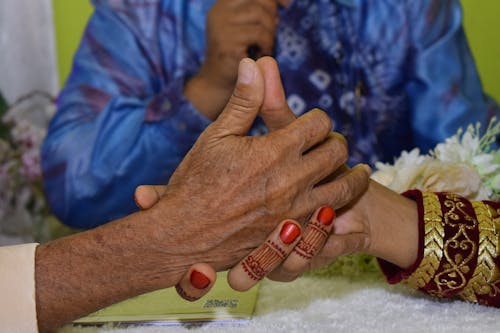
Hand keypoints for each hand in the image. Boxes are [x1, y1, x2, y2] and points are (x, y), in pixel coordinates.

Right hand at [136, 57, 370, 299]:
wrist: (183, 235)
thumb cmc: (195, 183)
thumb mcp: (216, 136)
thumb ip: (243, 101)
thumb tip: (254, 62)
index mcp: (275, 149)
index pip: (319, 122)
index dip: (317, 118)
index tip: (311, 122)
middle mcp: (292, 179)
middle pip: (337, 151)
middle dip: (335, 142)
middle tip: (329, 143)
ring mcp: (296, 210)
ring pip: (345, 187)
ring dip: (353, 176)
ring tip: (358, 172)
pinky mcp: (294, 235)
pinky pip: (332, 217)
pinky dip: (340, 205)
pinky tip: (337, 202)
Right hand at [184, 0, 290, 119]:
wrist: (218, 84)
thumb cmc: (238, 57)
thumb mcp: (250, 28)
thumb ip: (263, 13)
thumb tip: (286, 2)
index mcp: (224, 5)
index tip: (287, 5)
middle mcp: (220, 11)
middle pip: (261, 1)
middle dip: (272, 19)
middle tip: (268, 38)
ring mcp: (221, 26)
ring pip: (261, 16)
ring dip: (269, 34)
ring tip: (262, 49)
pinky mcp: (227, 42)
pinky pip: (259, 34)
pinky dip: (265, 46)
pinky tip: (259, 57)